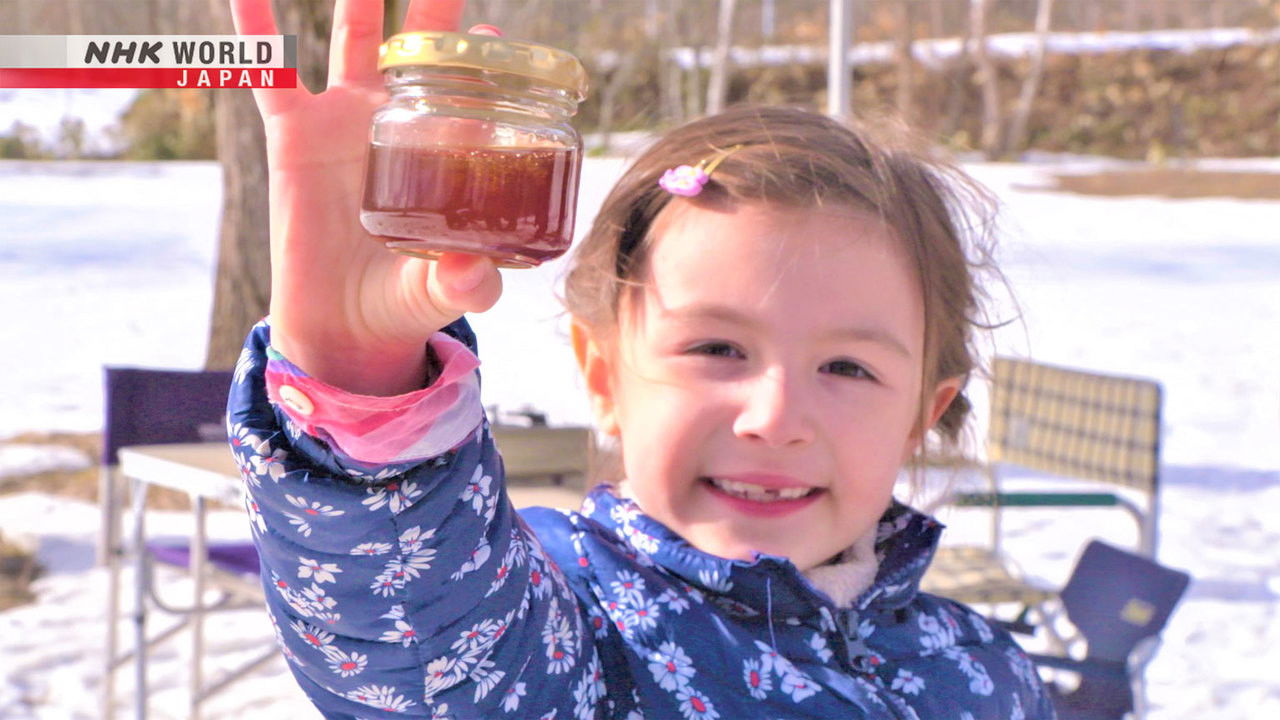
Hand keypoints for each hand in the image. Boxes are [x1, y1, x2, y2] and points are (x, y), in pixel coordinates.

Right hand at [228, 0, 503, 394]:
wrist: (342, 325)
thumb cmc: (403, 301)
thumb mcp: (442, 292)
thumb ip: (464, 284)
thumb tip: (473, 274)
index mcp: (443, 151)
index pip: (471, 91)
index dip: (482, 61)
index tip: (492, 40)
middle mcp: (400, 124)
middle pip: (420, 47)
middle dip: (433, 6)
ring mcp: (345, 120)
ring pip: (354, 38)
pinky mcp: (293, 134)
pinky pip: (270, 73)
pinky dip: (256, 29)